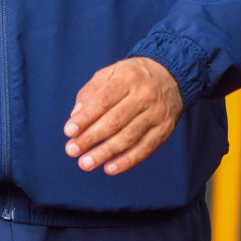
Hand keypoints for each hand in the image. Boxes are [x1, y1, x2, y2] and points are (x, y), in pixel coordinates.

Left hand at [64, 57, 182, 175]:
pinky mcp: (165, 128)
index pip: (103, 100)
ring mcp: (156, 113)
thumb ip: (91, 92)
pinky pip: (146, 148)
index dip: (85, 117)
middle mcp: (144, 95)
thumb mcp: (111, 73)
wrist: (171, 74)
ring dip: (105, 153)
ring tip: (86, 163)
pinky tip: (110, 168)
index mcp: (127, 78)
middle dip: (91, 138)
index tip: (69, 131)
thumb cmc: (133, 76)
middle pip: (115, 121)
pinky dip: (127, 160)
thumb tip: (75, 116)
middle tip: (72, 150)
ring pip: (129, 137)